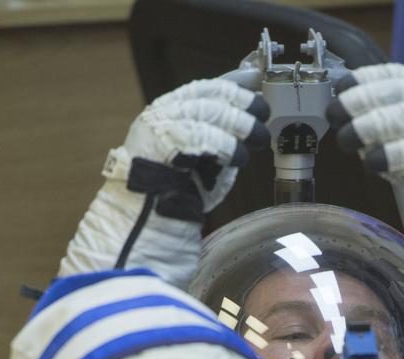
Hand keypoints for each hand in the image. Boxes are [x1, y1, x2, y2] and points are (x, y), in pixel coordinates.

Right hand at [60, 78, 268, 289]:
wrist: (142, 225)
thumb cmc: (173, 202)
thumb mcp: (201, 167)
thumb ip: (220, 145)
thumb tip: (250, 127)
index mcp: (167, 116)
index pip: (201, 90)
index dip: (231, 86)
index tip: (254, 89)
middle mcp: (160, 115)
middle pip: (206, 96)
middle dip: (239, 102)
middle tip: (262, 113)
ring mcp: (158, 126)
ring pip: (207, 111)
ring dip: (238, 123)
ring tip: (258, 137)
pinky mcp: (162, 142)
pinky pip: (201, 135)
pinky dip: (226, 145)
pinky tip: (240, 157)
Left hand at [327, 64, 403, 306]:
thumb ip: (388, 133)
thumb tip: (349, 129)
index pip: (397, 76)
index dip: (367, 80)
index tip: (342, 88)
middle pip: (400, 93)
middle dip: (364, 102)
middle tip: (337, 116)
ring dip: (375, 126)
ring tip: (350, 139)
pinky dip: (398, 154)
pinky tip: (376, 162)